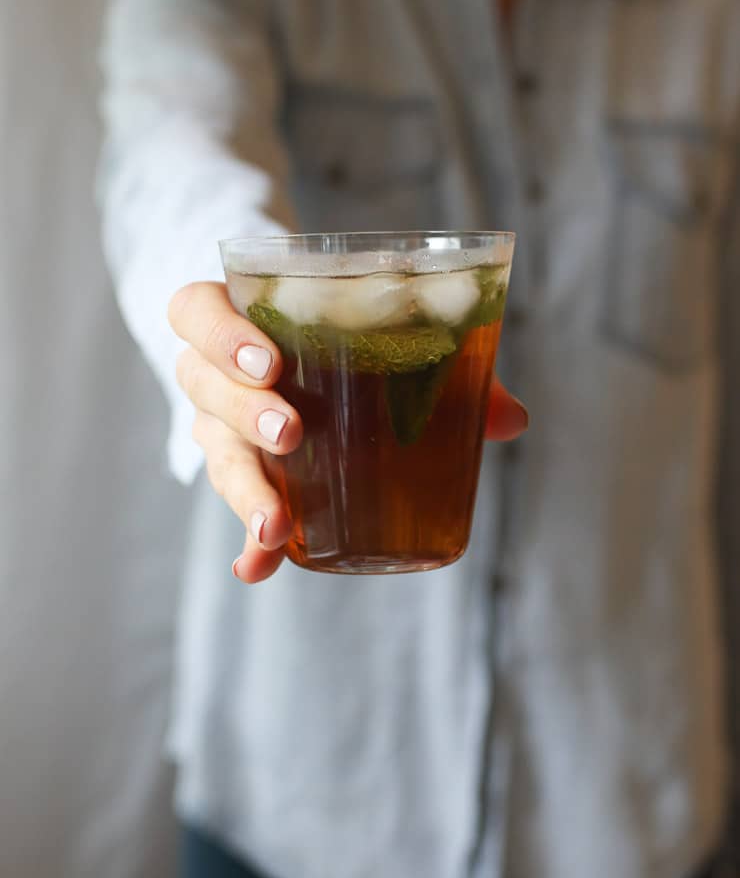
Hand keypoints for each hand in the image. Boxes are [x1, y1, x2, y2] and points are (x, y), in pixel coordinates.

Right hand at [169, 281, 528, 583]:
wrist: (300, 357)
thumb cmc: (342, 337)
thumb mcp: (385, 336)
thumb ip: (444, 365)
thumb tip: (512, 419)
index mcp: (238, 315)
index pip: (196, 310)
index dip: (221, 335)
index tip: (271, 362)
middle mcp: (216, 371)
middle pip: (201, 384)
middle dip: (244, 411)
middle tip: (291, 433)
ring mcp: (221, 424)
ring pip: (213, 450)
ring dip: (244, 487)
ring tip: (276, 525)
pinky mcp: (242, 470)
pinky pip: (236, 504)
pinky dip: (248, 540)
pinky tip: (255, 568)